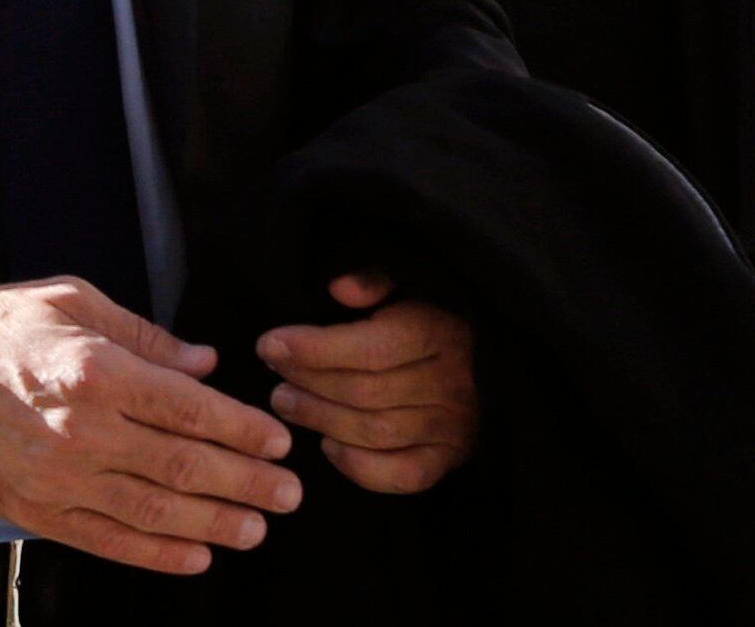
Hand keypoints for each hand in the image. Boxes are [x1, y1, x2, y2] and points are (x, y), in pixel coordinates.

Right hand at [0, 275, 300, 575]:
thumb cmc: (4, 327)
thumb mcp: (78, 301)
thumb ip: (147, 335)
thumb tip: (204, 363)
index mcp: (98, 373)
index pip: (189, 408)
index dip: (242, 429)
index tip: (279, 441)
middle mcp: (84, 433)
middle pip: (182, 466)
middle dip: (245, 483)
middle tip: (288, 494)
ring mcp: (60, 481)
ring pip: (153, 513)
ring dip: (213, 524)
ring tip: (255, 528)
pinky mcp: (38, 514)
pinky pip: (108, 542)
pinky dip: (156, 556)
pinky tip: (195, 555)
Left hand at [257, 271, 477, 493]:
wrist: (484, 359)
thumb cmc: (433, 314)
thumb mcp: (411, 283)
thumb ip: (376, 279)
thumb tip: (339, 288)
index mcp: (441, 331)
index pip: (370, 348)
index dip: (314, 348)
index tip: (270, 344)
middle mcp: (451, 382)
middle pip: (365, 391)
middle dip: (309, 383)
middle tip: (273, 375)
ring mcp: (453, 426)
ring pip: (374, 431)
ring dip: (321, 419)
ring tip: (285, 402)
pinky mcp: (449, 458)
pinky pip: (399, 475)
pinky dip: (358, 466)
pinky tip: (327, 445)